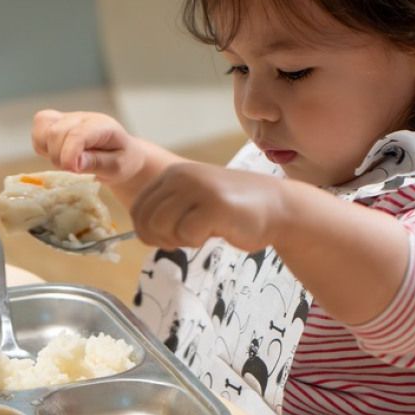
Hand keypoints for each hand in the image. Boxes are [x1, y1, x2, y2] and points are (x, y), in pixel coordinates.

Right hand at [31, 109, 146, 186]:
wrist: (121, 154)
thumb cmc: (121, 161)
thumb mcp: (116, 167)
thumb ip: (96, 163)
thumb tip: (74, 163)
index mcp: (102, 126)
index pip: (78, 133)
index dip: (69, 153)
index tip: (71, 169)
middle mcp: (83, 117)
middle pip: (56, 132)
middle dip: (59, 157)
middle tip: (73, 170)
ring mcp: (68, 118)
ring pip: (43, 129)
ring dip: (49, 151)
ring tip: (66, 162)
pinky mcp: (55, 123)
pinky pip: (38, 132)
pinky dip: (41, 146)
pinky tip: (57, 155)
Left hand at [129, 163, 286, 251]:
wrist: (277, 206)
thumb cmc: (233, 210)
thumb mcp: (192, 200)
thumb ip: (166, 209)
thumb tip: (139, 231)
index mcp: (173, 173)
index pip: (138, 209)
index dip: (147, 232)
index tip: (168, 238)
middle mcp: (182, 176)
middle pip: (146, 219)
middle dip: (160, 239)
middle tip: (183, 240)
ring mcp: (198, 189)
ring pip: (161, 226)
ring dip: (177, 240)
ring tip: (198, 234)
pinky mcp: (215, 205)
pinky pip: (186, 233)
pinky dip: (196, 240)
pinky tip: (215, 232)